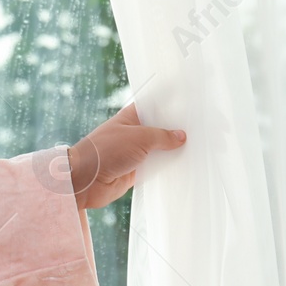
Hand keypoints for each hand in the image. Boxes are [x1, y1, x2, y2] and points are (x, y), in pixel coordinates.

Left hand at [65, 102, 185, 209]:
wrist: (85, 181)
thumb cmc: (106, 151)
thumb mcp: (139, 137)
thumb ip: (162, 136)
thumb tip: (180, 136)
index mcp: (130, 118)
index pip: (152, 107)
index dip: (168, 106)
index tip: (188, 105)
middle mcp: (133, 134)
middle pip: (158, 130)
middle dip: (174, 131)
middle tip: (199, 130)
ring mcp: (134, 153)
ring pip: (158, 150)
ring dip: (172, 152)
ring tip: (197, 149)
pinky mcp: (135, 171)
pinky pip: (155, 168)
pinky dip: (166, 169)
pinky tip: (183, 168)